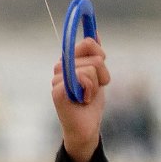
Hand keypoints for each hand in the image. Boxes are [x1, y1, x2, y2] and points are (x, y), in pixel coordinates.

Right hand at [51, 37, 110, 161]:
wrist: (86, 128)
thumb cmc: (90, 103)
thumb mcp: (98, 76)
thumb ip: (95, 56)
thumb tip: (96, 33)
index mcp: (69, 60)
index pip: (89, 43)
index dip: (100, 53)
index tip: (101, 66)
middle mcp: (61, 66)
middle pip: (95, 56)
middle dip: (102, 74)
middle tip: (93, 89)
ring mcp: (57, 78)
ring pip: (92, 68)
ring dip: (96, 86)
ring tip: (87, 97)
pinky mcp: (57, 90)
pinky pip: (83, 78)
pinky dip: (90, 92)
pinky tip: (83, 101)